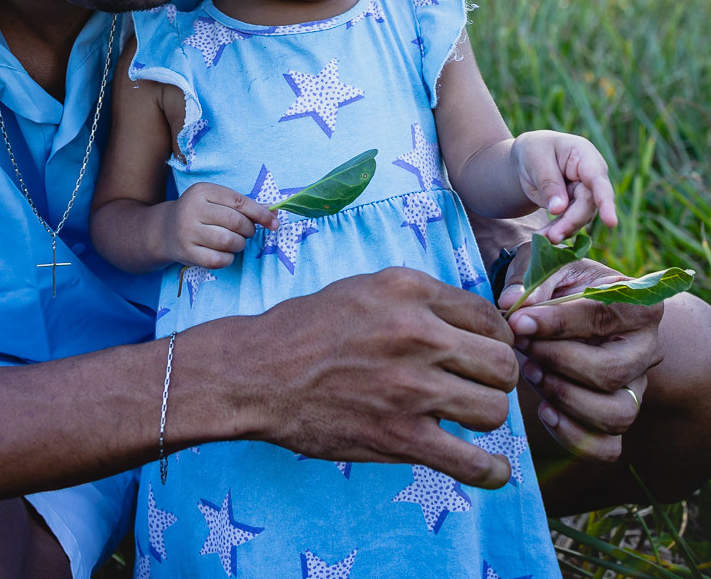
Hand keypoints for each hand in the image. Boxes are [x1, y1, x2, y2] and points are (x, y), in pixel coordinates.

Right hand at [165, 182, 277, 268]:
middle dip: (249, 229)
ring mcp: (187, 232)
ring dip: (239, 244)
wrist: (165, 230)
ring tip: (235, 242)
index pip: (239, 202)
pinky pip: (218, 260)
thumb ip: (244, 205)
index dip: (260, 213)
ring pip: (228, 241)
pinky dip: (228, 258)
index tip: (275, 222)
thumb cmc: (200, 213)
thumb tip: (275, 213)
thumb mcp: (217, 201)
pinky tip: (225, 253)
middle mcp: (192, 209)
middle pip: (235, 222)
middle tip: (247, 232)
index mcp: (202, 191)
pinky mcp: (187, 252)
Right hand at [242, 268, 518, 488]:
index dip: (495, 338)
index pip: (487, 316)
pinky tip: (491, 469)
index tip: (485, 352)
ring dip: (487, 417)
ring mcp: (411, 388)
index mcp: (409, 290)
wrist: (259, 372)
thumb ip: (419, 300)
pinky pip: (471, 463)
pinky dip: (490, 472)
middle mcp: (418, 334)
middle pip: (502, 363)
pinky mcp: (400, 437)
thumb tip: (469, 323)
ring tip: (469, 417)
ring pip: (494, 410)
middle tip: (479, 384)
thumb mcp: (367, 287)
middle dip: (498, 377)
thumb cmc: (308, 328)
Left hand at [500, 248, 662, 460]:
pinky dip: (573, 436)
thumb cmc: (558, 282)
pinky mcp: (619, 415)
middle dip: (557, 362)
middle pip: (610, 372)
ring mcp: (637, 387)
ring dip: (565, 398)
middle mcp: (647, 349)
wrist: (566, 303)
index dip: (555, 322)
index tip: (517, 322)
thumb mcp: (547, 265)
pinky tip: (545, 410)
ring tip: (532, 372)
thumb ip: (532, 280)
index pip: (601, 317)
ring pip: (615, 414)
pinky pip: (607, 447)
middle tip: (523, 348)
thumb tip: (512, 304)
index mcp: (638, 304)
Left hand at [511, 129, 617, 241]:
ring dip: (563, 229)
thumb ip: (548, 182)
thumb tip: (559, 209)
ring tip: (543, 238)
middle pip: (589, 204)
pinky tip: (542, 237)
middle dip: (572, 221)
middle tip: (553, 236)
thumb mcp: (535, 158)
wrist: (528, 158)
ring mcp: (586, 193)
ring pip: (580, 217)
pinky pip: (569, 222)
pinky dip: (556, 231)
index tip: (611, 223)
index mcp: (584, 155)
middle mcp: (591, 176)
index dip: (605, 202)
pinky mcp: (576, 207)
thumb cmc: (534, 151)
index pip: (598, 180)